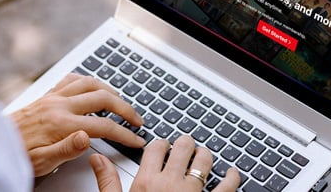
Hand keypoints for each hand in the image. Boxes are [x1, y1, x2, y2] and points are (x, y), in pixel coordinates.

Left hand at [10, 74, 145, 176]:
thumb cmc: (17, 154)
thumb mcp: (42, 162)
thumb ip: (66, 149)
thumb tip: (87, 137)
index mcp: (61, 124)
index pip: (103, 126)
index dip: (124, 133)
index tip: (136, 139)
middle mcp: (59, 105)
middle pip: (103, 98)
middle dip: (125, 107)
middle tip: (137, 119)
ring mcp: (53, 97)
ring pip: (89, 83)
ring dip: (110, 90)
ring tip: (121, 101)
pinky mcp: (46, 95)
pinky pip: (71, 79)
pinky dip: (86, 80)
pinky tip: (92, 86)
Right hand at [90, 136, 240, 191]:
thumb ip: (108, 181)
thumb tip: (97, 160)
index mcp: (147, 182)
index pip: (156, 147)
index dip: (161, 143)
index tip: (163, 146)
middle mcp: (171, 183)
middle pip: (182, 147)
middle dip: (185, 144)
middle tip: (185, 146)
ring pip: (204, 160)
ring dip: (205, 155)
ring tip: (204, 156)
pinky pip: (227, 186)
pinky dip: (232, 177)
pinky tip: (233, 173)